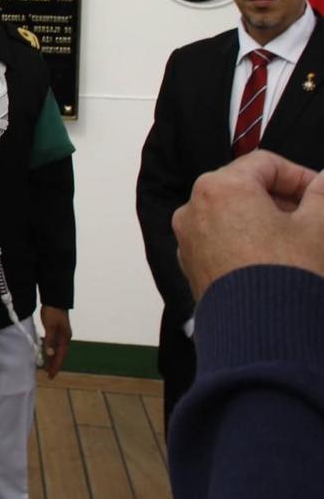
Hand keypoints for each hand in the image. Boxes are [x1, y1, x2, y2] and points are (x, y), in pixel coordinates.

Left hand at [40, 305, 70, 378]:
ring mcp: (62, 334)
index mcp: (65, 338)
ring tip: (47, 367)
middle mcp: (65, 338)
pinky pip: (55, 345)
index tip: (51, 375)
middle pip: (61, 355)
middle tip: (49, 375)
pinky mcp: (58, 330)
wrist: (55, 298)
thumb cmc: (52, 311)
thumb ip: (50, 340)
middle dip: (55, 365)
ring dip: (53, 359)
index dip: (56, 366)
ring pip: (58, 350)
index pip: (61, 355)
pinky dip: (51, 351)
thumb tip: (50, 354)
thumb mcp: (50, 326)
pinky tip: (47, 354)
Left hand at [174, 150, 323, 299]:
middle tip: (311, 215)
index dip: (299, 176)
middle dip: (282, 198)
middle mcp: (193, 207)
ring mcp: (188, 238)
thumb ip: (321, 195)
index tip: (320, 192)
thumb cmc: (284, 276)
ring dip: (264, 220)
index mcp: (220, 187)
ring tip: (295, 239)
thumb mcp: (315, 228)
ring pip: (231, 214)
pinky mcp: (190, 265)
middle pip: (244, 187)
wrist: (260, 334)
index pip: (265, 164)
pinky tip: (272, 258)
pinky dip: (244, 240)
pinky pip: (219, 240)